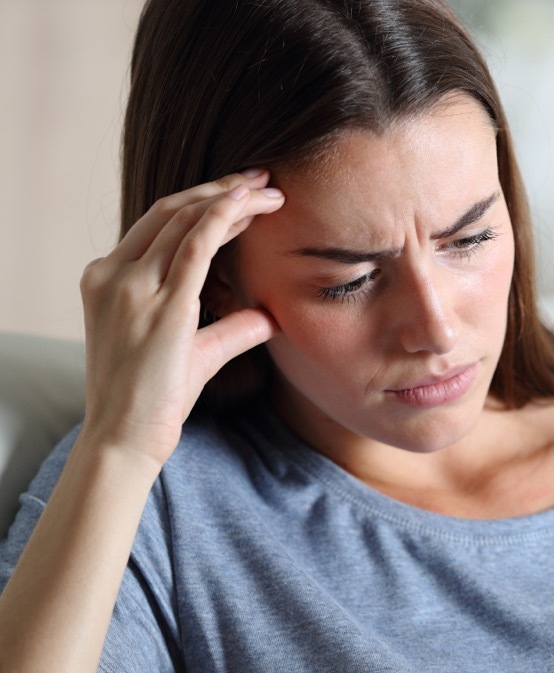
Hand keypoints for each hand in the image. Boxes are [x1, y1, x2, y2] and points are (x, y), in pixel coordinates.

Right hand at [78, 170, 284, 465]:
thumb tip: (270, 318)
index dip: (204, 202)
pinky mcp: (161, 305)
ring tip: (269, 192)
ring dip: (230, 200)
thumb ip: (231, 329)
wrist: (124, 438)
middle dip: (219, 189)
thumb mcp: (196, 353)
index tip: (241, 193)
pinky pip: (192, 246)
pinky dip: (220, 217)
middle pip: (170, 210)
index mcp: (109, 278)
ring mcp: (131, 286)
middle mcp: (114, 274)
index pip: (160, 224)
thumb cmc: (154, 400)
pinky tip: (246, 204)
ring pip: (184, 219)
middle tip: (263, 179)